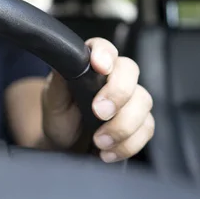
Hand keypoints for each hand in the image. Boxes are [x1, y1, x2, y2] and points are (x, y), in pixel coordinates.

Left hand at [41, 38, 153, 161]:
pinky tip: (108, 151)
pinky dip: (128, 143)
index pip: (103, 47)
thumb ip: (58, 82)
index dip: (105, 53)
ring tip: (98, 141)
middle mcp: (114, 76)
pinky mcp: (140, 122)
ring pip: (143, 101)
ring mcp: (130, 98)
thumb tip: (64, 63)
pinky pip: (147, 128)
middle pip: (130, 70)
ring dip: (122, 125)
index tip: (100, 67)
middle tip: (99, 112)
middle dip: (118, 92)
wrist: (66, 146)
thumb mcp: (53, 100)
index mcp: (90, 64)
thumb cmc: (60, 116)